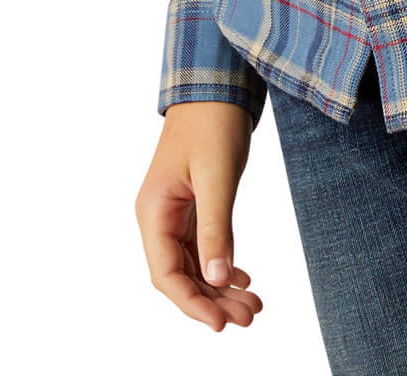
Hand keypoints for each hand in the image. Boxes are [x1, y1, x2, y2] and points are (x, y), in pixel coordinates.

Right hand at [136, 100, 265, 332]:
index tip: (221, 325)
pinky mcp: (194, 202)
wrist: (217, 82)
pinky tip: (243, 276)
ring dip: (220, 286)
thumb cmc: (212, 122)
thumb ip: (216, 227)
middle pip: (181, 274)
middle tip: (250, 316)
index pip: (167, 274)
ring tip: (253, 304)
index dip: (192, 304)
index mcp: (153, 211)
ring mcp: (175, 210)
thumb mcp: (217, 175)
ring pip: (194, 262)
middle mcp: (159, 216)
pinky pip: (203, 245)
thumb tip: (217, 278)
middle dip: (213, 300)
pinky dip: (222, 263)